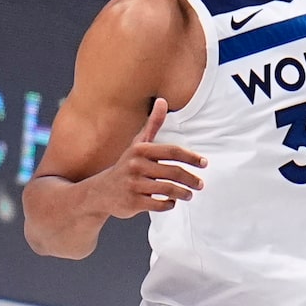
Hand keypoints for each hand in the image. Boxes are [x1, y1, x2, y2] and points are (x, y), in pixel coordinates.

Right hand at [98, 98, 206, 218]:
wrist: (100, 191)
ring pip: (168, 189)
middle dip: (191, 179)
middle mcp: (136, 166)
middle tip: (200, 184)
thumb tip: (162, 101)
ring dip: (183, 193)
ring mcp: (134, 185)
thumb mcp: (138, 144)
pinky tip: (172, 202)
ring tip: (190, 194)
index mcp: (140, 150)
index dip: (191, 157)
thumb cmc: (126, 165)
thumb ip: (153, 124)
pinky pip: (158, 204)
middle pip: (173, 172)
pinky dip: (169, 204)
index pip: (173, 151)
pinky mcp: (133, 202)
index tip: (204, 163)